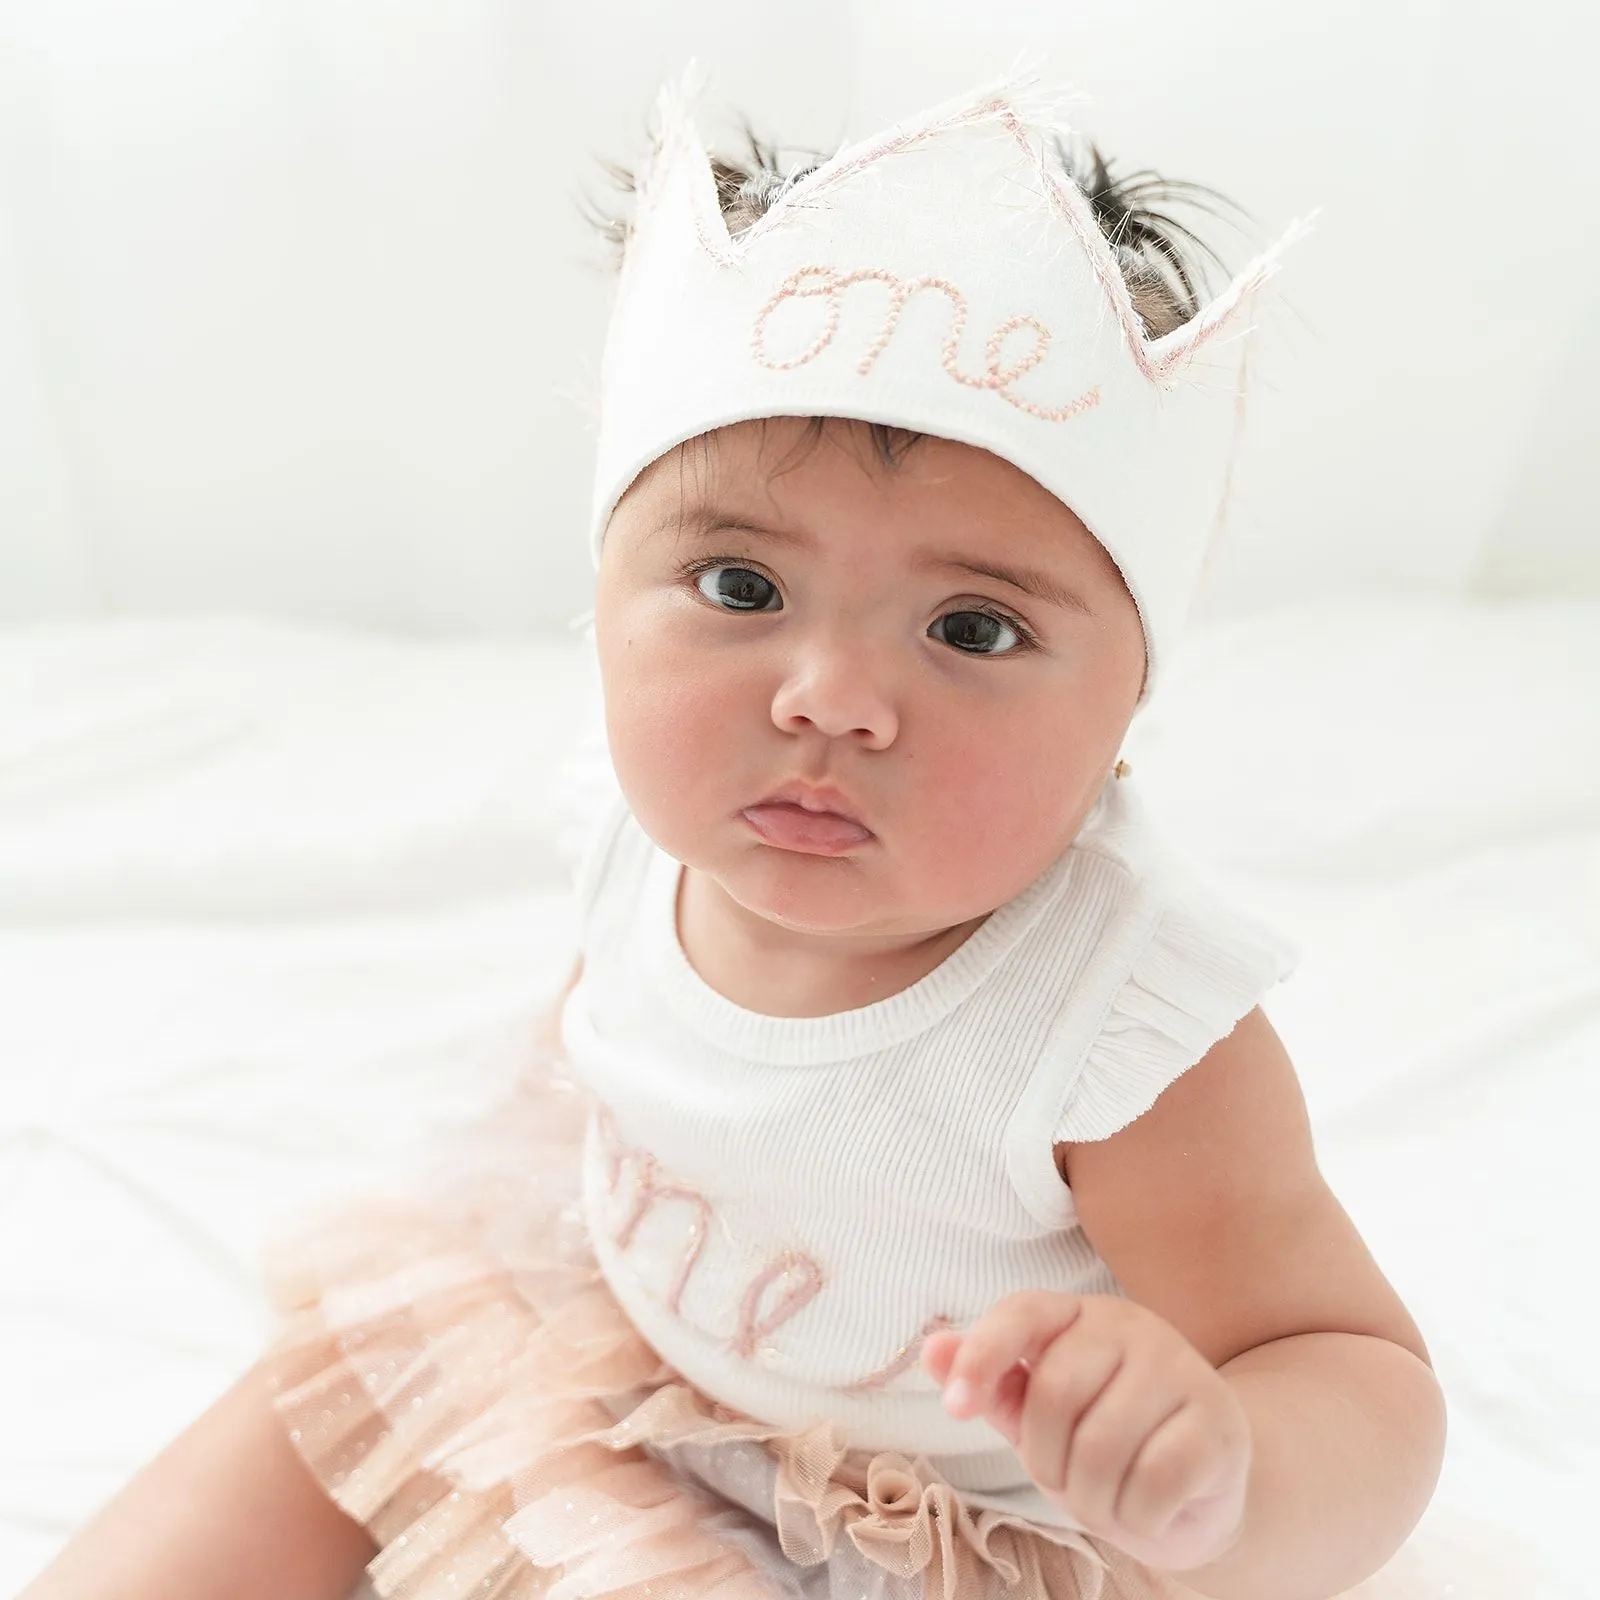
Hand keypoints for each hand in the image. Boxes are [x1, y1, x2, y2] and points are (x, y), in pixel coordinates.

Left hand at [921, 1292, 1250, 1571]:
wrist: (1198, 1489)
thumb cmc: (1103, 1439)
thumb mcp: (1037, 1413)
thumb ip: (990, 1380)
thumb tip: (931, 1349)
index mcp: (1080, 1314)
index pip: (1023, 1312)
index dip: (982, 1354)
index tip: (953, 1407)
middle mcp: (1134, 1328)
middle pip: (1055, 1392)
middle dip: (1046, 1458)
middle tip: (1064, 1479)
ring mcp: (1182, 1370)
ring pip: (1101, 1447)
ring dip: (1089, 1497)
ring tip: (1105, 1497)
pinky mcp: (1219, 1424)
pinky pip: (1153, 1483)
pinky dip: (1135, 1517)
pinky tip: (1145, 1510)